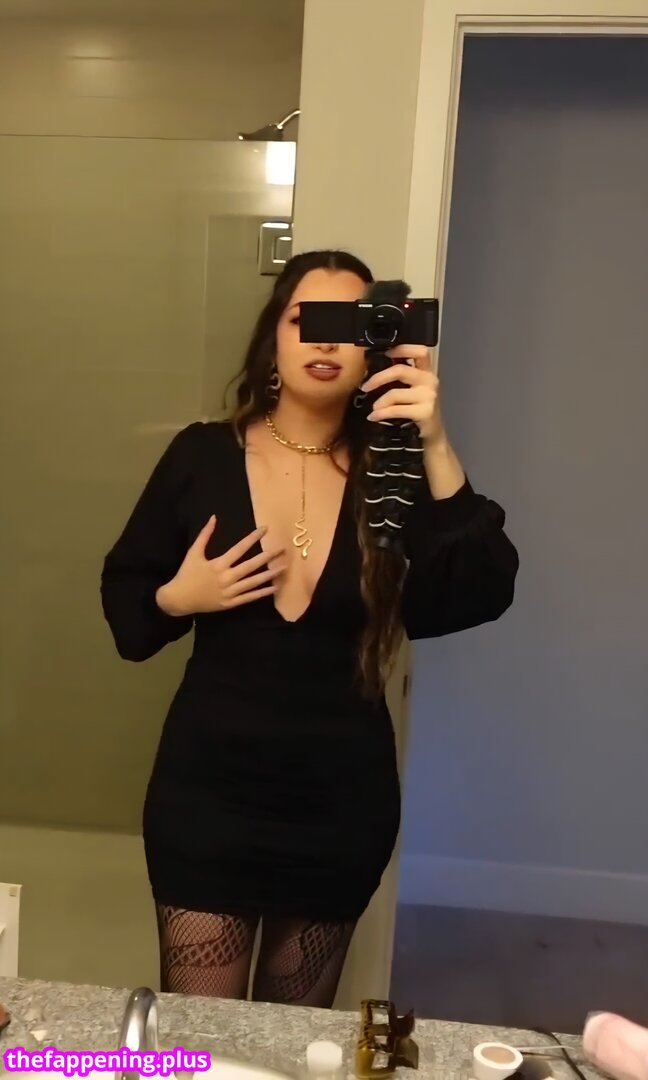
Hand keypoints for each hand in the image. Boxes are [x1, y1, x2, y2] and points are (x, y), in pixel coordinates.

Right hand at [156, 516, 284, 616]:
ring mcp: (229, 592)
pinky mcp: (230, 603)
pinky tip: (274, 588)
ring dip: (269, 575)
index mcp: (218, 564)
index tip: (265, 529)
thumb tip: (213, 517)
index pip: (239, 548)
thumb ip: (204, 535)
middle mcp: (226, 578)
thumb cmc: (186, 574)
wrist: (179, 599)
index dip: (253, 537)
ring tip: (283, 568)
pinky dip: (262, 593)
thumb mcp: (193, 553)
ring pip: (253, 583)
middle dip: (267, 556)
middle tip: (282, 549)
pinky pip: (249, 598)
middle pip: (251, 566)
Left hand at [360, 344, 445, 444]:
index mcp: (427, 372)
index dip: (402, 349)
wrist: (431, 435)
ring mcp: (429, 396)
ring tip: (374, 408)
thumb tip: (375, 366)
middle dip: (378, 378)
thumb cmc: (418, 411)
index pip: (419, 351)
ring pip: (395, 393)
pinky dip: (381, 413)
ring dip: (379, 402)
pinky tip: (375, 416)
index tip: (385, 353)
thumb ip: (401, 377)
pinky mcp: (425, 412)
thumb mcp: (412, 390)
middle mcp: (430, 381)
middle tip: (366, 386)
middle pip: (400, 370)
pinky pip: (396, 409)